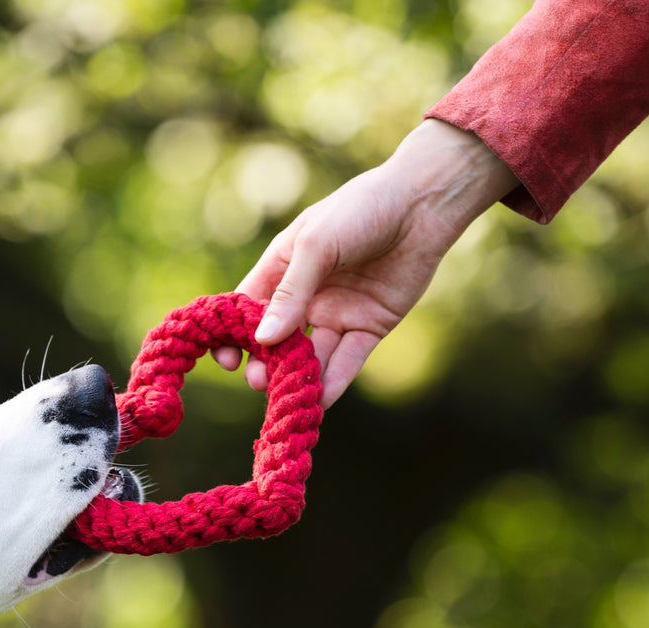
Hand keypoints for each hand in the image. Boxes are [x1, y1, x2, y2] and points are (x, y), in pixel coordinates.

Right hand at [216, 120, 518, 406]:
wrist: (421, 206)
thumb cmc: (360, 211)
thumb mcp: (316, 246)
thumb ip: (291, 293)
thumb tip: (262, 340)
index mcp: (284, 267)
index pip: (249, 308)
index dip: (234, 335)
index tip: (227, 360)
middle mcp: (308, 294)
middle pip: (278, 339)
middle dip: (266, 364)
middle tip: (259, 382)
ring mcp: (339, 312)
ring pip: (312, 355)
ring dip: (299, 377)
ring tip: (290, 397)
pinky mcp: (370, 326)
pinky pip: (348, 359)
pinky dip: (335, 380)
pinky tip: (322, 399)